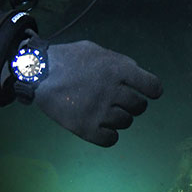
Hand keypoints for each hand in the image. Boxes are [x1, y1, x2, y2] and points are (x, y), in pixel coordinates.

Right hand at [31, 40, 162, 146]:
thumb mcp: (98, 51)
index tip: (147, 93)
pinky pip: (110, 139)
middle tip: (119, 101)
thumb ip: (119, 63)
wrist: (38, 71)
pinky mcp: (85, 128)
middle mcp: (113, 90)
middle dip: (132, 105)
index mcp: (118, 69)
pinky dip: (108, 135)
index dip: (152, 91)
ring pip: (125, 122)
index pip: (152, 87)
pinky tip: (100, 126)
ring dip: (118, 118)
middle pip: (139, 107)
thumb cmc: (69, 59)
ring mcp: (99, 111)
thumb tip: (136, 77)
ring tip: (103, 110)